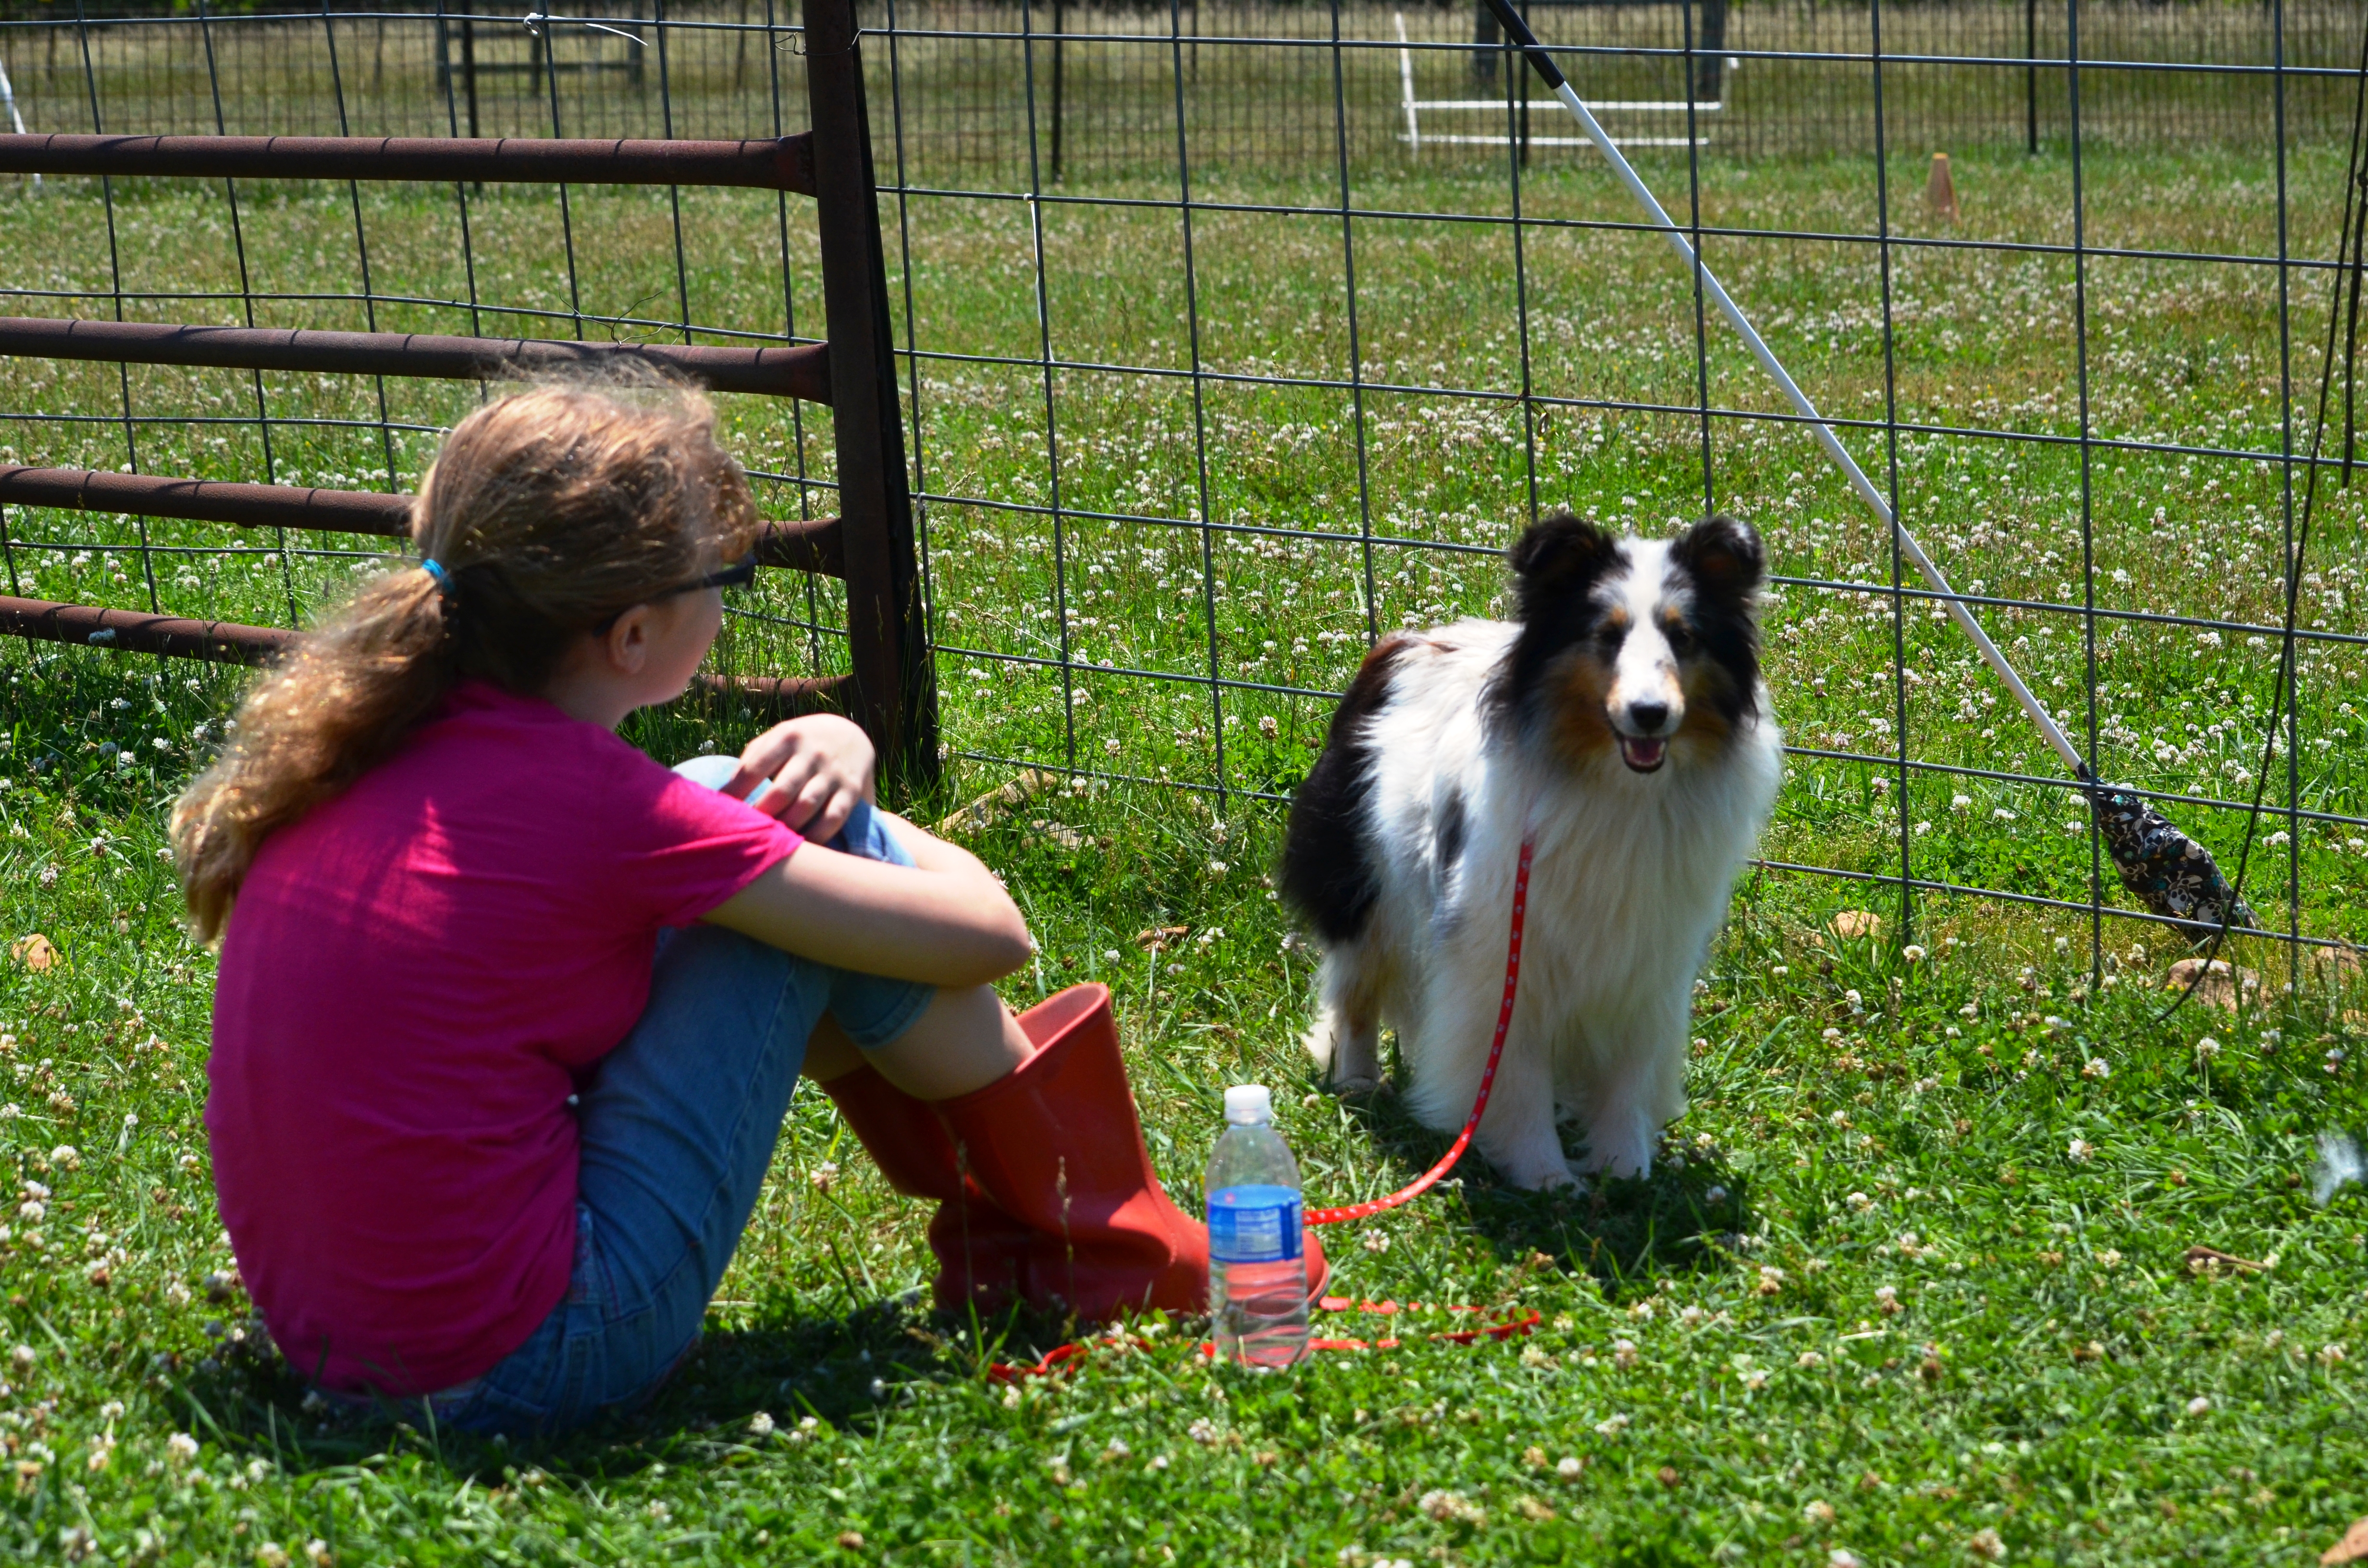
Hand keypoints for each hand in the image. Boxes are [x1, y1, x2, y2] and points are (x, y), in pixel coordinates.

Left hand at [734, 714, 875, 839]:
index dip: (734, 793)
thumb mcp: (777, 738)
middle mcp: (812, 753)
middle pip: (781, 790)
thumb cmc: (799, 743)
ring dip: (785, 827)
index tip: (718, 812)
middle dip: (760, 814)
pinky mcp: (851, 791)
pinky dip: (816, 836)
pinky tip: (800, 847)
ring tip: (767, 844)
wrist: (850, 735)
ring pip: (806, 805)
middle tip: (742, 834)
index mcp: (787, 737)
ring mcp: (833, 773)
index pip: (754, 768)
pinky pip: (832, 818)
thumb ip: (753, 758)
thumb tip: (726, 792)